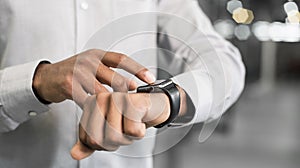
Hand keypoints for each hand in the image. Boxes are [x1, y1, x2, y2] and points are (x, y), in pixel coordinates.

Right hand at [32, 49, 155, 105]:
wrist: (47, 77)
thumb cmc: (74, 72)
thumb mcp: (93, 67)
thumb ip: (110, 73)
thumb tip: (133, 84)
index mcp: (98, 54)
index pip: (122, 59)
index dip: (138, 69)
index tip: (151, 79)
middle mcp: (89, 60)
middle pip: (115, 78)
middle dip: (127, 93)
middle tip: (133, 103)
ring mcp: (78, 72)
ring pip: (103, 92)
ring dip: (112, 105)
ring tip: (118, 113)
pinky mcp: (69, 85)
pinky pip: (88, 102)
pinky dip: (95, 111)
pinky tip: (99, 115)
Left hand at [70, 90, 170, 159]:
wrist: (155, 106)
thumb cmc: (131, 117)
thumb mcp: (108, 131)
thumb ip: (90, 142)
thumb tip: (75, 154)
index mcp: (90, 104)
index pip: (86, 139)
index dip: (102, 144)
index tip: (113, 131)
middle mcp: (100, 99)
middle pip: (97, 140)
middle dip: (114, 143)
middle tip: (124, 130)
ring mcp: (116, 98)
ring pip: (114, 137)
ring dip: (128, 138)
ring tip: (132, 125)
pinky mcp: (132, 102)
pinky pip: (132, 131)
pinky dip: (139, 132)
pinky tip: (140, 120)